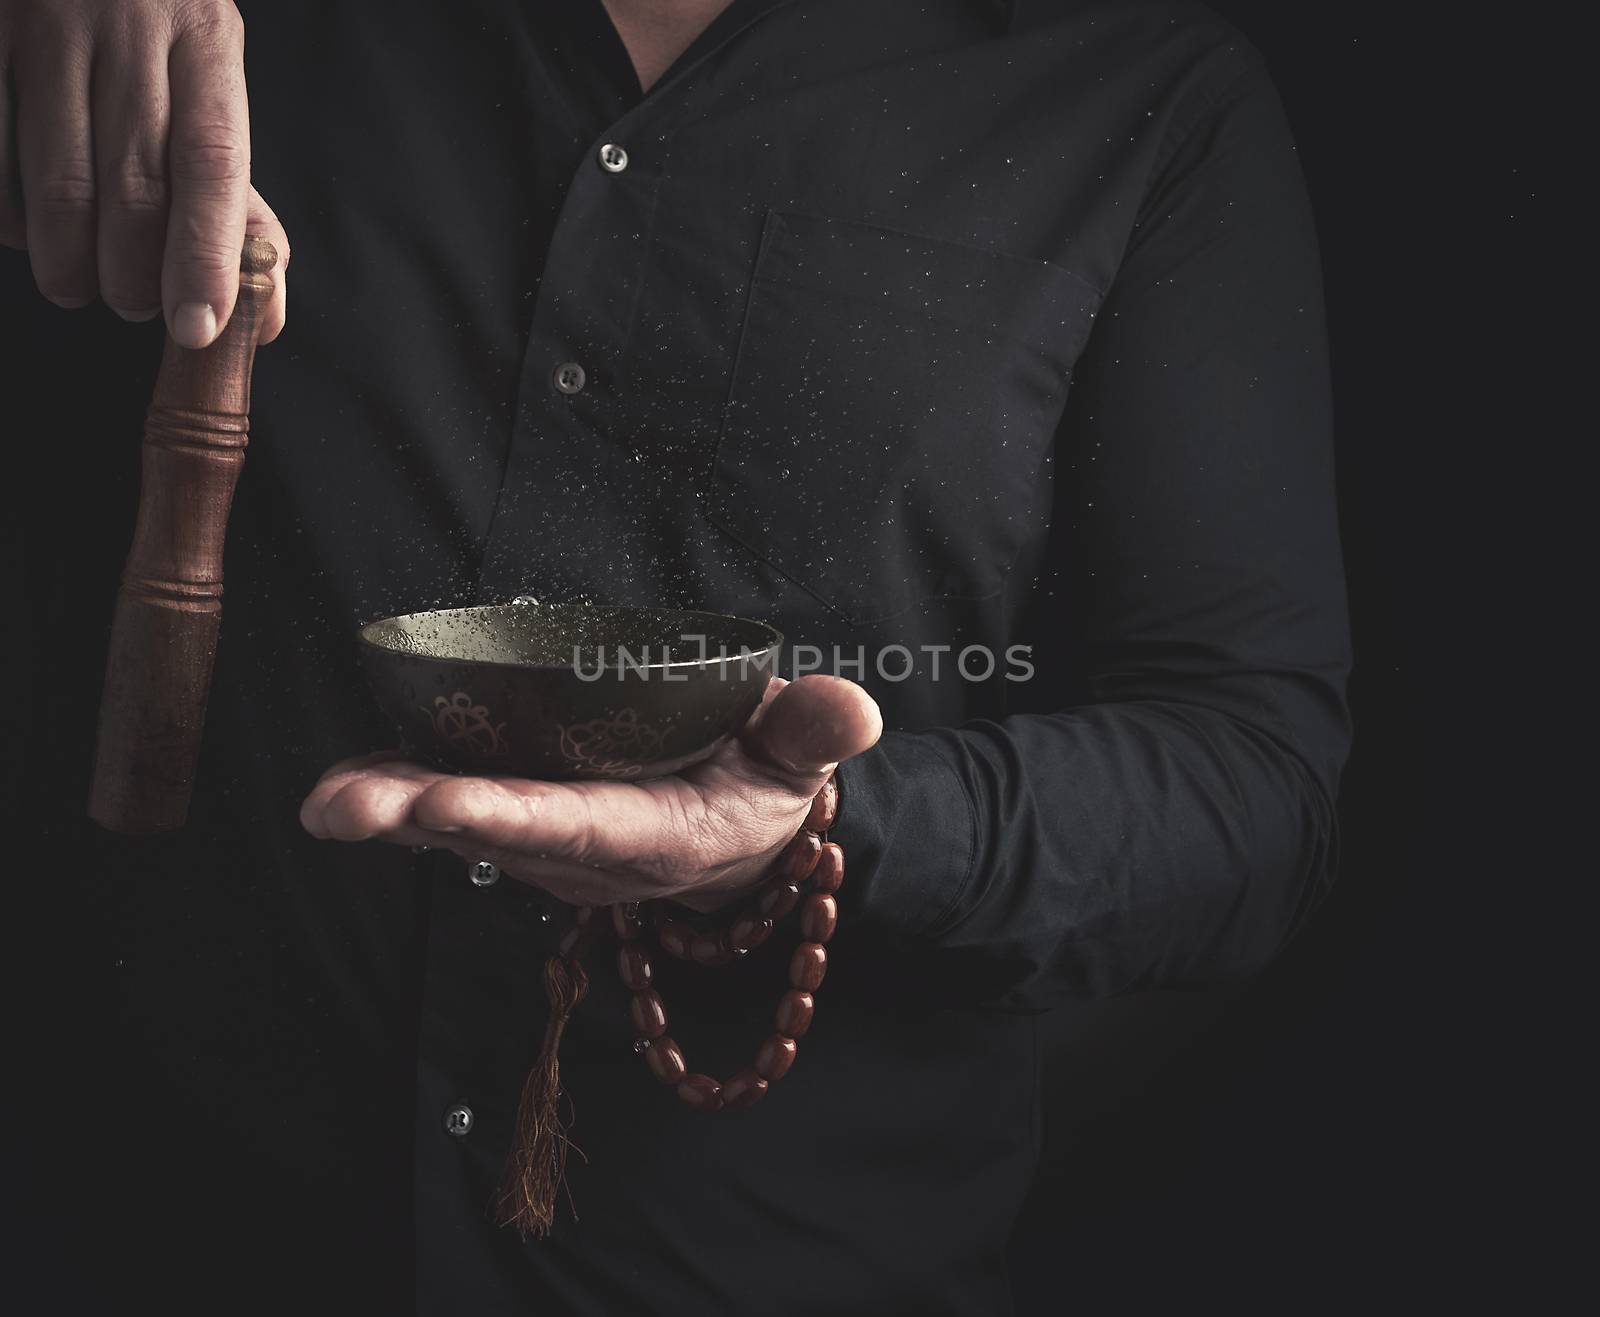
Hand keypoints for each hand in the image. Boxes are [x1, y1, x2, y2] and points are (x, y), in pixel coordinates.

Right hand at [0, 0, 287, 342]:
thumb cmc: (151, 46)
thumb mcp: (209, 97)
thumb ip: (236, 204)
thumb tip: (266, 314)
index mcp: (203, 40)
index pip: (212, 164)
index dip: (204, 256)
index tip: (197, 326)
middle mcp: (128, 26)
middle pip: (133, 183)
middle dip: (133, 273)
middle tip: (133, 304)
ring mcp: (46, 27)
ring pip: (58, 181)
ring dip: (70, 260)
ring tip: (80, 283)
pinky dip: (14, 218)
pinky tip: (32, 227)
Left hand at [300, 676, 882, 911]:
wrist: (737, 832)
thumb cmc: (763, 780)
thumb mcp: (801, 756)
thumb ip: (817, 731)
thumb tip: (852, 708)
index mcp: (658, 833)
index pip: (578, 825)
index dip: (509, 817)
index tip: (443, 802)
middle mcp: (590, 854)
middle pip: (496, 835)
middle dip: (417, 818)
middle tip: (343, 803)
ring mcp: (549, 846)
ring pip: (463, 831)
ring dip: (390, 813)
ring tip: (326, 797)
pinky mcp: (525, 824)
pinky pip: (457, 813)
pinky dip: (400, 797)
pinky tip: (349, 779)